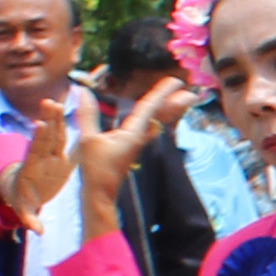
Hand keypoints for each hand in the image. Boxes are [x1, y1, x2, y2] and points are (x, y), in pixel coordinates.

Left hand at [2, 88, 79, 226]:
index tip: (39, 125)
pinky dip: (61, 125)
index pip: (35, 151)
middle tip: (48, 103)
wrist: (20, 191)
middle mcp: (40, 158)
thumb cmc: (22, 201)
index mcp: (33, 169)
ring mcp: (48, 155)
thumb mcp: (24, 211)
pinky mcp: (57, 155)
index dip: (37, 139)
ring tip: (55, 101)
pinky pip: (60, 138)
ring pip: (52, 133)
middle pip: (44, 137)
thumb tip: (36, 230)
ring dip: (54, 118)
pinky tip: (64, 109)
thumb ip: (30, 219)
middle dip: (47, 121)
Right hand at [72, 78, 183, 222]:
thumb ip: (87, 115)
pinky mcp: (133, 147)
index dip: (162, 92)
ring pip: (159, 122)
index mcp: (132, 133)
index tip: (176, 81)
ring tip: (186, 100)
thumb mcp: (88, 140)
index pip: (149, 107)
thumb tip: (81, 91)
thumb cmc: (96, 169)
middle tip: (194, 94)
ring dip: (172, 110)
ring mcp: (138, 143)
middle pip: (162, 116)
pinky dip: (160, 118)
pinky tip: (162, 116)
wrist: (100, 194)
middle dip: (178, 104)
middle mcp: (140, 136)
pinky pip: (151, 128)